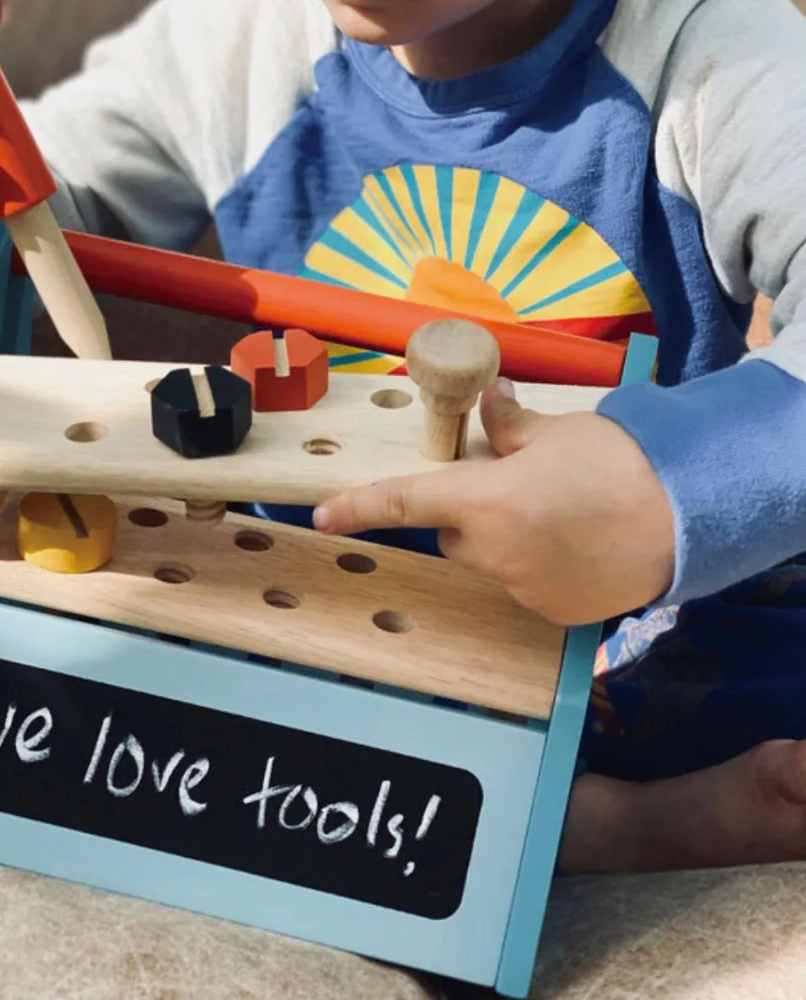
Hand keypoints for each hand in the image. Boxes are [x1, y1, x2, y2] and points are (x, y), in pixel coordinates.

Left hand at [313, 378, 674, 625]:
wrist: (690, 515)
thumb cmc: (621, 462)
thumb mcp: (557, 432)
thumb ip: (508, 427)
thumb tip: (488, 401)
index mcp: (486, 503)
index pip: (405, 502)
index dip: (360, 506)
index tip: (324, 514)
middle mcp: (494, 554)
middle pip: (456, 536)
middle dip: (472, 514)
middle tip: (519, 487)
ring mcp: (524, 589)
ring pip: (492, 562)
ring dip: (509, 541)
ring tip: (564, 515)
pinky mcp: (553, 613)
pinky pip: (526, 586)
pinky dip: (539, 567)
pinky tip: (579, 546)